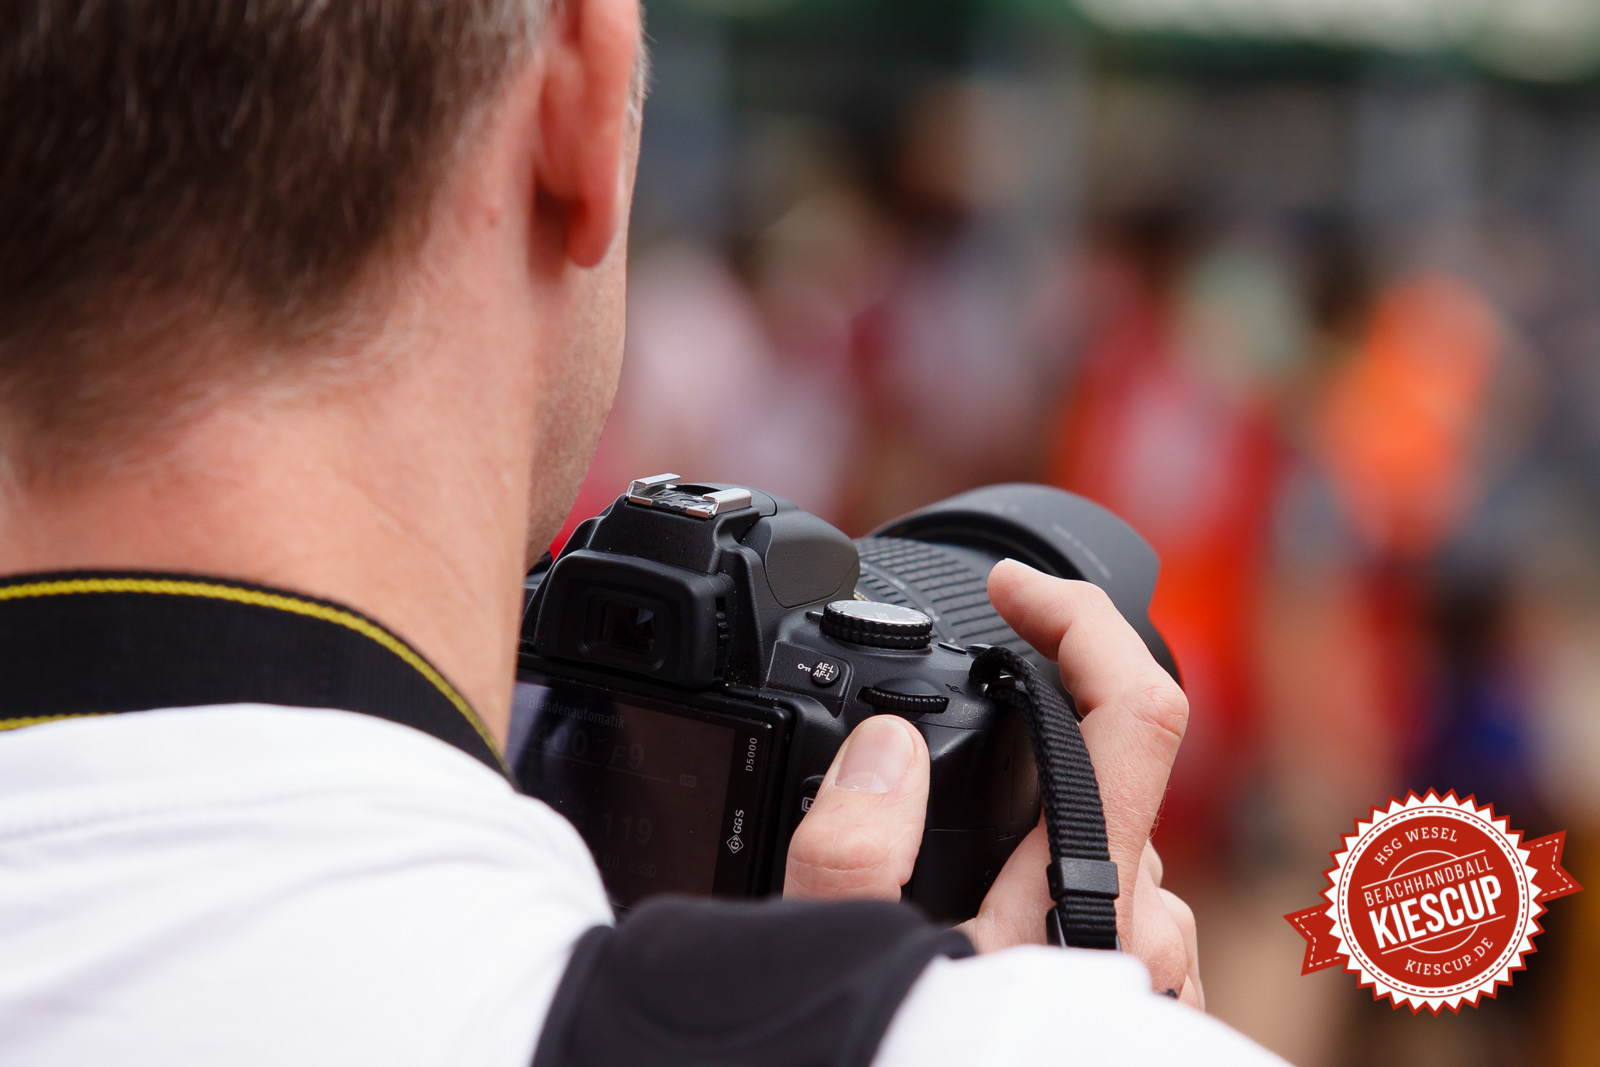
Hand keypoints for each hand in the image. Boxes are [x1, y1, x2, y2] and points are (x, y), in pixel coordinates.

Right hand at [783, 559, 1201, 1007]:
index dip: (1076, 617)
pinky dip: (1057, 881)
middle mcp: (1141, 927)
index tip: (1010, 588)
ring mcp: (1156, 966)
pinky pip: (1118, 905)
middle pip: (1115, 770)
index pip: (1134, 710)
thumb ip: (852, 857)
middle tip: (936, 740)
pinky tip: (990, 919)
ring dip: (1038, 820)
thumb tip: (887, 746)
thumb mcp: (848, 972)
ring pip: (1113, 842)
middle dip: (1029, 732)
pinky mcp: (1148, 999)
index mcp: (1084, 901)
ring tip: (944, 857)